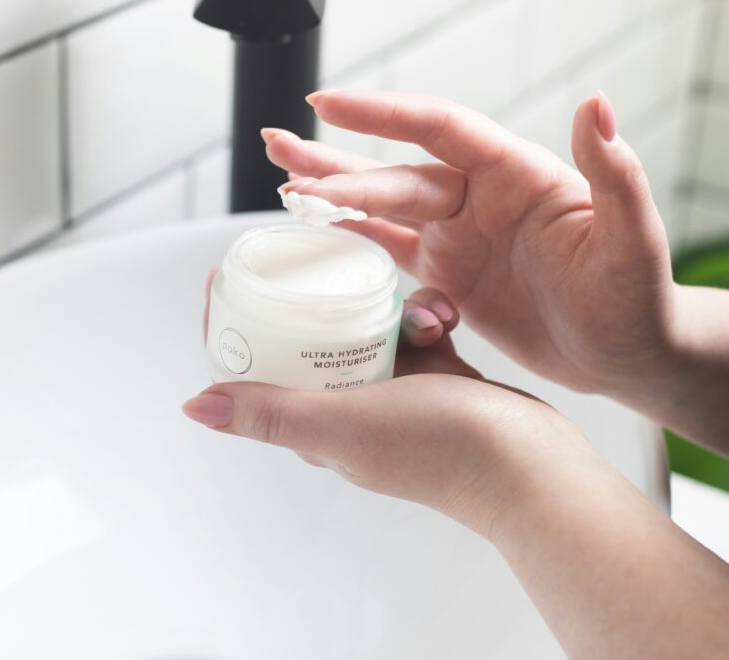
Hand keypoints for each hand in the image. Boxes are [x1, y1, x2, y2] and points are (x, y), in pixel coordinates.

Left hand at [188, 282, 595, 536]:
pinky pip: (415, 329)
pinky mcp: (436, 376)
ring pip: (367, 327)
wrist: (535, 468)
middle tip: (320, 260)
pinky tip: (446, 317)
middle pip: (308, 340)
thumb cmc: (441, 451)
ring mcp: (394, 392)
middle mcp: (348, 408)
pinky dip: (427, 316)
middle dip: (316, 302)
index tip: (231, 272)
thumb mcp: (344, 424)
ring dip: (387, 309)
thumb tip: (193, 408)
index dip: (237, 323)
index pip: (257, 369)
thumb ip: (273, 414)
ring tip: (423, 312)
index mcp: (317, 424)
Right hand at [262, 90, 675, 394]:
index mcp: (518, 176)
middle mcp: (482, 199)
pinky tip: (315, 233)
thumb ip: (615, 175)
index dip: (382, 114)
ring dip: (333, 192)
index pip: (440, 129)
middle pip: (397, 173)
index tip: (328, 104)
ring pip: (385, 206)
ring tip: (280, 179)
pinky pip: (391, 251)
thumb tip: (596, 104)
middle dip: (336, 166)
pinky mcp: (450, 275)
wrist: (630, 356)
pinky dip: (351, 241)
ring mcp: (462, 236)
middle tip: (281, 158)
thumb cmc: (641, 301)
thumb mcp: (633, 243)